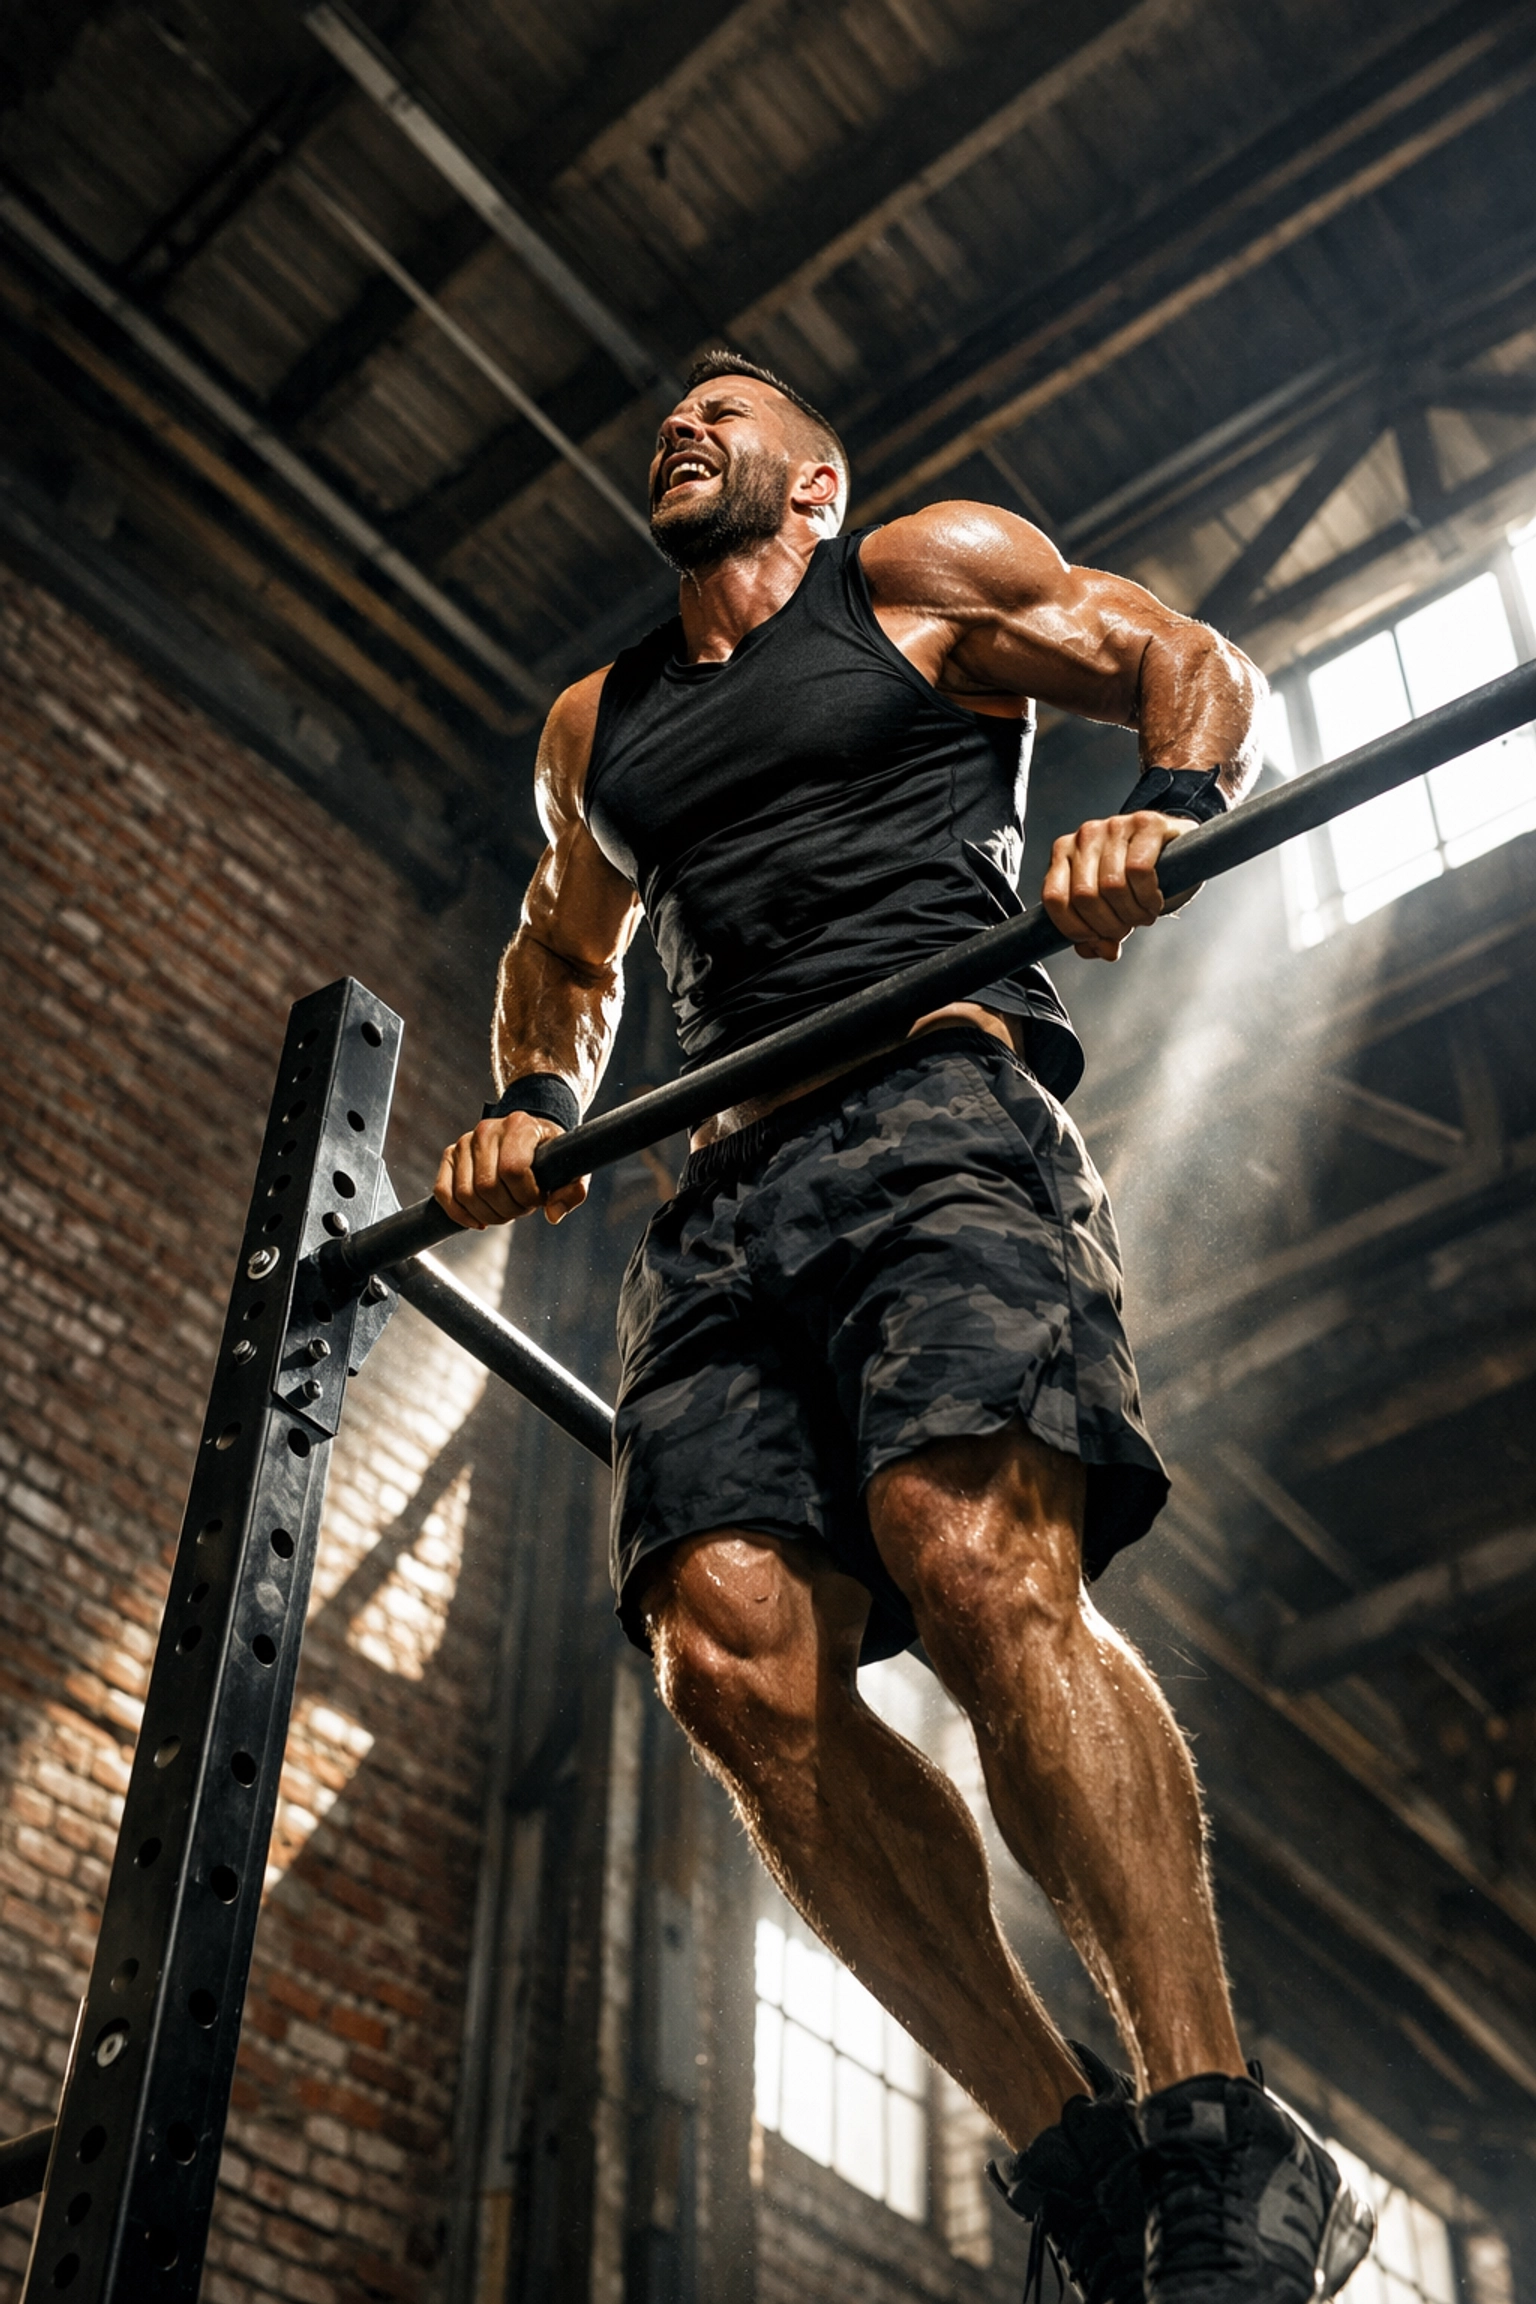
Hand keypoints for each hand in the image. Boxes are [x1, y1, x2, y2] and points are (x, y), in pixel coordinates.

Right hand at [433, 1111, 589, 1228]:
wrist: (529, 1135)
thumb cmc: (549, 1154)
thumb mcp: (570, 1168)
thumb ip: (572, 1191)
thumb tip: (553, 1214)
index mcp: (519, 1125)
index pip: (513, 1170)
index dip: (527, 1195)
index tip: (538, 1199)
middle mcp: (487, 1130)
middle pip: (487, 1187)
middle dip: (508, 1209)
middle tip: (522, 1207)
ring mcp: (465, 1142)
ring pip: (466, 1194)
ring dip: (487, 1214)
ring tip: (505, 1210)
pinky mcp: (450, 1155)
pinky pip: (443, 1192)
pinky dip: (459, 1214)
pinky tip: (479, 1220)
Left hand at [1042, 809, 1196, 960]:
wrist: (1173, 846)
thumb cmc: (1134, 878)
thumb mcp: (1109, 907)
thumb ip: (1097, 933)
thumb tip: (1101, 951)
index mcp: (1064, 854)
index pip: (1054, 899)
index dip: (1074, 928)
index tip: (1096, 938)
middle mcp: (1084, 836)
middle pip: (1085, 896)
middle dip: (1109, 925)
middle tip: (1127, 928)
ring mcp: (1113, 826)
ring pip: (1112, 886)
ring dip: (1132, 914)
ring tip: (1144, 916)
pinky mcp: (1145, 823)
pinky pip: (1138, 870)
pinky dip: (1148, 896)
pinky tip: (1154, 901)